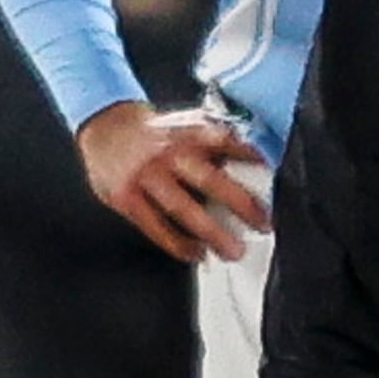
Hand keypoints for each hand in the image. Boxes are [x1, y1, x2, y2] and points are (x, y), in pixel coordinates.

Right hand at [81, 100, 270, 261]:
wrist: (104, 124)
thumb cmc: (154, 131)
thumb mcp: (184, 124)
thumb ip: (213, 141)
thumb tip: (255, 156)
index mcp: (187, 132)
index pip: (225, 141)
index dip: (250, 156)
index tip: (274, 173)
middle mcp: (167, 153)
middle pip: (208, 179)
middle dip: (239, 204)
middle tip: (263, 223)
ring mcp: (146, 175)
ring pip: (182, 208)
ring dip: (210, 232)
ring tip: (233, 250)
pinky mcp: (126, 197)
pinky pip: (154, 225)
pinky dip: (177, 243)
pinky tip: (196, 253)